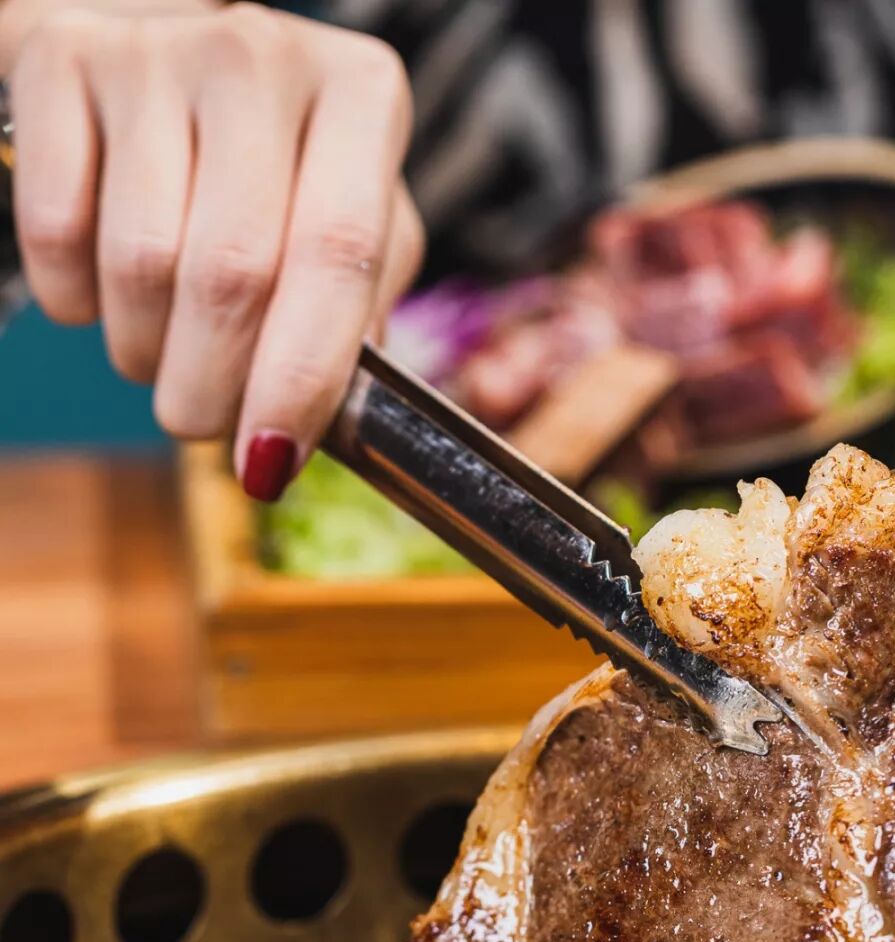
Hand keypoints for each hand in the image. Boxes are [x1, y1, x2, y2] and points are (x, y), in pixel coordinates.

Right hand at [6, 1, 421, 497]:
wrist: (164, 59)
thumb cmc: (276, 165)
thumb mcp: (350, 214)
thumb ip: (362, 308)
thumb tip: (335, 420)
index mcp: (359, 97)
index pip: (339, 254)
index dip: (300, 377)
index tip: (269, 462)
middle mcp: (263, 59)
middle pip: (231, 274)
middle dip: (211, 388)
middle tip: (203, 421)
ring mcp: (157, 52)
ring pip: (140, 265)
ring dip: (143, 351)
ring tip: (161, 346)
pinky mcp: (61, 63)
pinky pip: (57, 233)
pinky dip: (75, 298)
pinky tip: (103, 287)